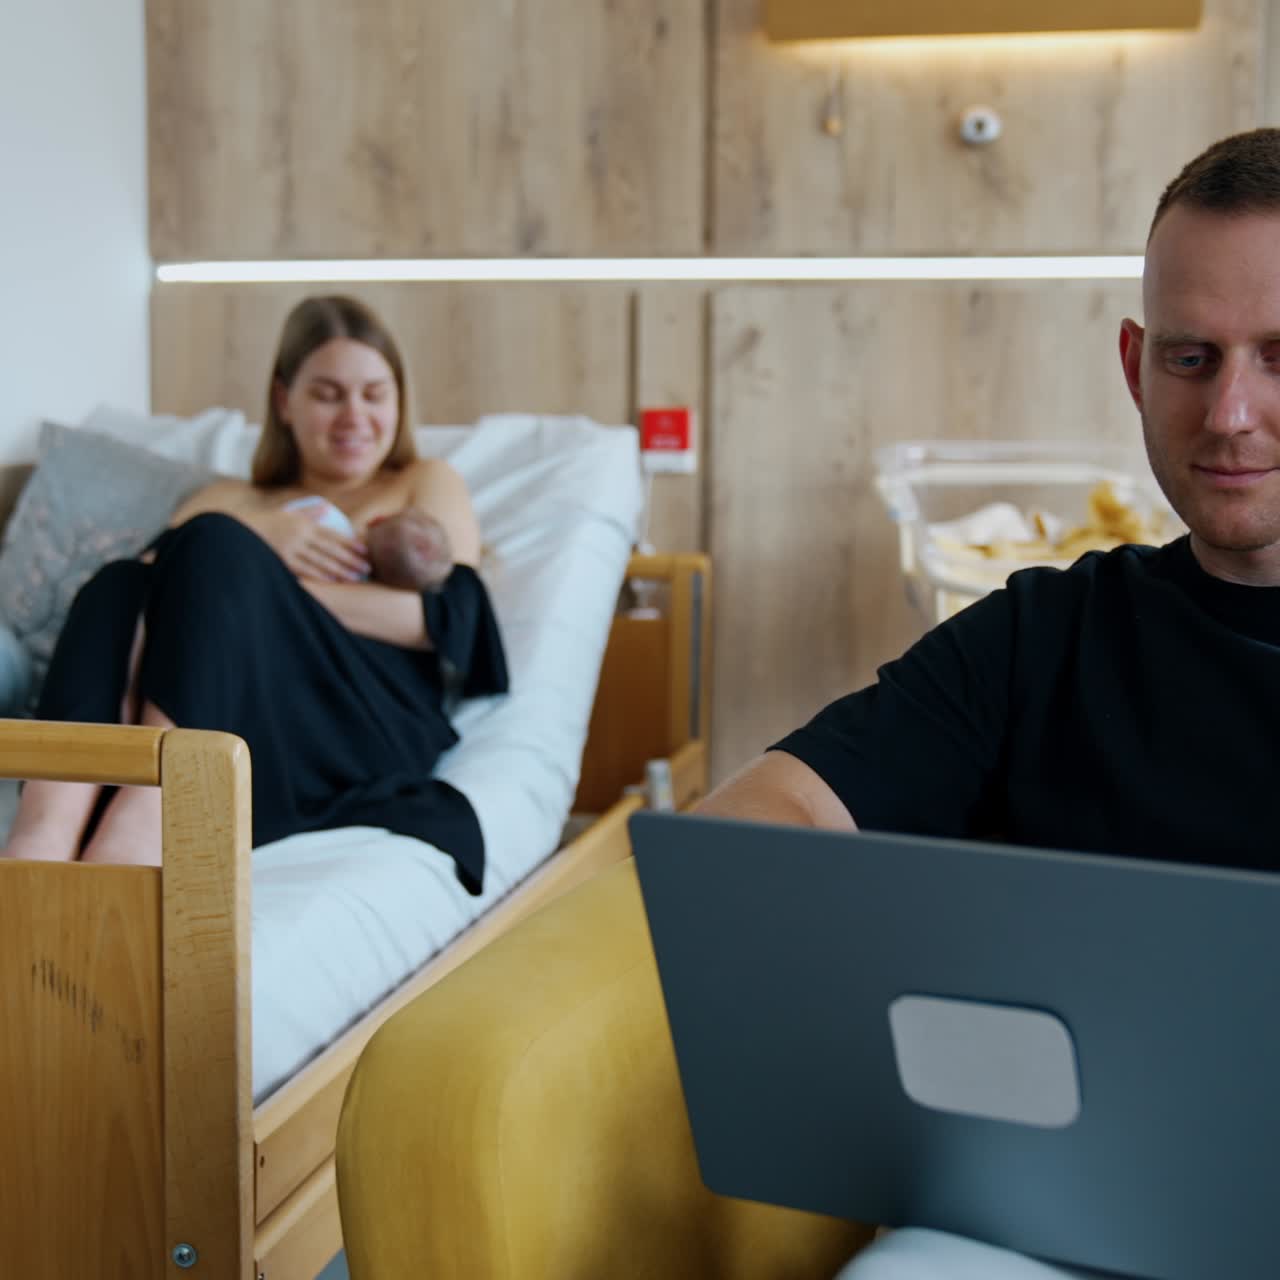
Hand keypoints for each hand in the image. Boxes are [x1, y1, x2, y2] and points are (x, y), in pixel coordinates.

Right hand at [249, 506, 370, 581]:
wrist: (237, 531)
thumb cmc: (265, 523)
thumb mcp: (286, 514)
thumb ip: (307, 513)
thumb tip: (325, 509)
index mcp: (303, 524)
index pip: (333, 534)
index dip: (350, 543)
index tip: (366, 550)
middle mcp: (300, 535)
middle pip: (331, 549)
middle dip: (351, 559)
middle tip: (367, 568)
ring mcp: (291, 548)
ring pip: (321, 561)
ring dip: (340, 569)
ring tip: (355, 577)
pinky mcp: (282, 560)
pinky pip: (305, 569)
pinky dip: (320, 574)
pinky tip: (333, 579)